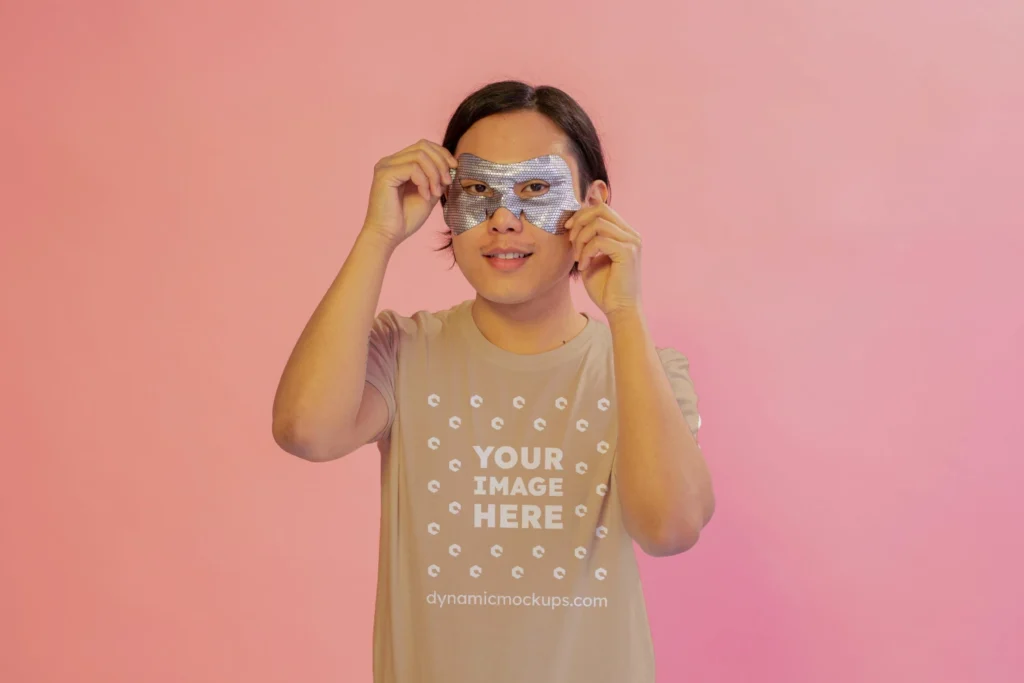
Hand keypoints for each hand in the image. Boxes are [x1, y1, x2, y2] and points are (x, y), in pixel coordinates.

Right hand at [361, 139, 457, 247]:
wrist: (387, 236)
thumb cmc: (405, 219)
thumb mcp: (429, 194)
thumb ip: (437, 179)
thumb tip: (452, 165)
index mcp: (399, 163)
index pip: (424, 146)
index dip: (442, 154)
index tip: (455, 169)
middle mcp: (390, 161)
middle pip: (423, 145)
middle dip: (441, 162)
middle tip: (448, 182)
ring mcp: (385, 166)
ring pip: (420, 155)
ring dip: (434, 174)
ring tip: (436, 193)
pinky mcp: (384, 174)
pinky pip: (413, 168)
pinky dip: (424, 181)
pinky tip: (424, 196)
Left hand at [566, 200, 642, 316]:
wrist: (619, 310)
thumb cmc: (605, 288)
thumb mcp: (591, 258)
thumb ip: (587, 240)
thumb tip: (574, 223)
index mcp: (624, 233)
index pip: (602, 208)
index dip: (581, 214)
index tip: (567, 229)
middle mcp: (631, 234)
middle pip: (601, 209)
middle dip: (579, 221)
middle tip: (570, 240)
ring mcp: (631, 242)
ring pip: (598, 224)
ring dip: (581, 239)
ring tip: (578, 258)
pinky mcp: (628, 252)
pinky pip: (599, 241)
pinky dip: (586, 252)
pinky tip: (584, 266)